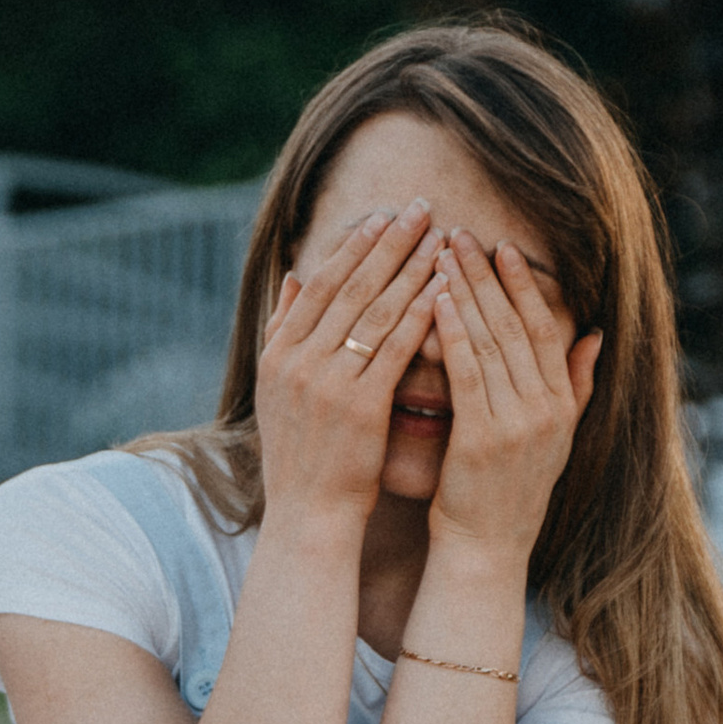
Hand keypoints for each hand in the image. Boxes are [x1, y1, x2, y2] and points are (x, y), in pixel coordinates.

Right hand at [255, 199, 442, 529]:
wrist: (307, 516)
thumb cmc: (302, 456)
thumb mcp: (278, 388)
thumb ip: (284, 329)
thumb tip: (293, 274)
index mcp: (277, 354)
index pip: (319, 284)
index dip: (353, 247)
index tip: (383, 216)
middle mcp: (296, 362)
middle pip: (350, 287)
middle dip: (389, 243)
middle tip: (422, 207)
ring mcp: (326, 383)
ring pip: (376, 311)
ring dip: (412, 269)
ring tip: (442, 237)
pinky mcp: (359, 406)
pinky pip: (396, 349)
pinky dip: (421, 315)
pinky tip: (445, 290)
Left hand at [427, 228, 600, 560]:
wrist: (487, 551)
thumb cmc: (506, 494)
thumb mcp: (555, 437)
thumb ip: (576, 385)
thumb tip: (595, 334)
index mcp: (561, 403)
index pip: (543, 329)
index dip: (523, 285)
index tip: (503, 247)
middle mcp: (546, 408)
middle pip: (515, 326)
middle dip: (487, 277)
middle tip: (461, 234)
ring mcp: (519, 423)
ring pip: (490, 342)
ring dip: (465, 294)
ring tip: (442, 255)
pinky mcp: (484, 439)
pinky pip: (468, 374)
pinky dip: (452, 334)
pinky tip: (434, 303)